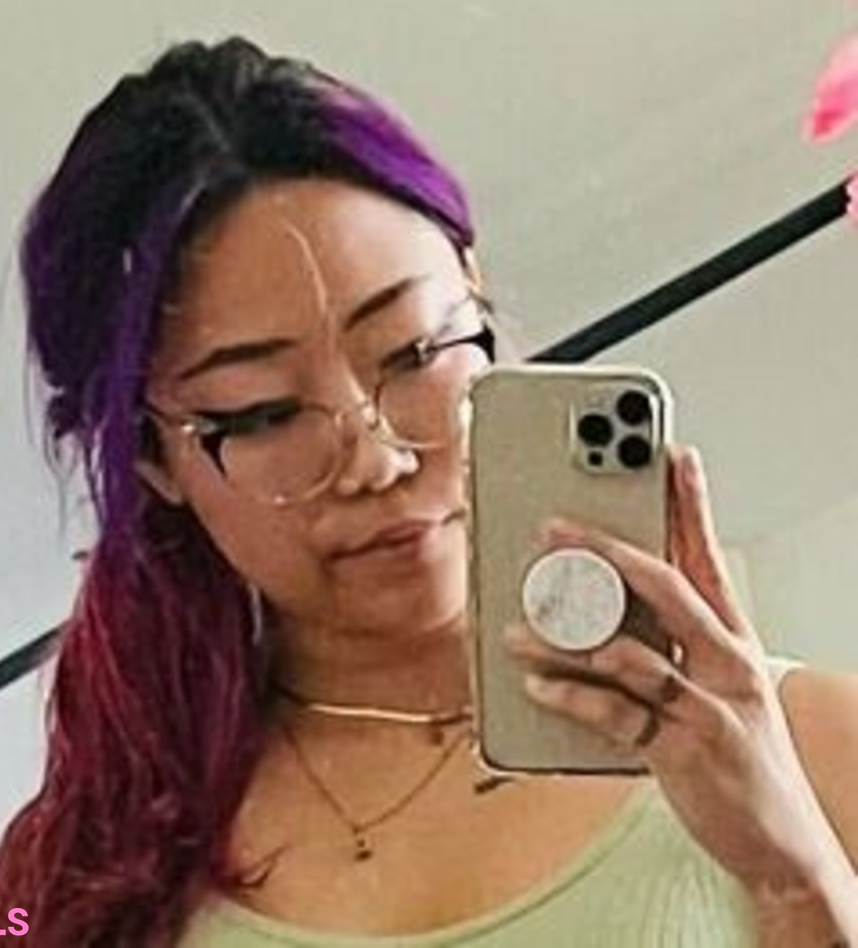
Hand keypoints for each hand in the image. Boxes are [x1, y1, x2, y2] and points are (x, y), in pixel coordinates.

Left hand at [502, 446, 853, 918]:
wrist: (783, 843)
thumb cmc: (737, 751)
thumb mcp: (713, 685)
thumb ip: (666, 642)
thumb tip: (598, 602)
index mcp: (730, 639)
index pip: (707, 558)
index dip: (691, 504)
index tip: (671, 456)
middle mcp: (725, 663)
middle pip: (663, 588)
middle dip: (603, 551)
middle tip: (553, 527)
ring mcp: (708, 705)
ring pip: (629, 651)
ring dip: (565, 635)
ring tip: (517, 624)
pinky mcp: (685, 750)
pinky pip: (617, 714)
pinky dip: (571, 696)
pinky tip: (535, 683)